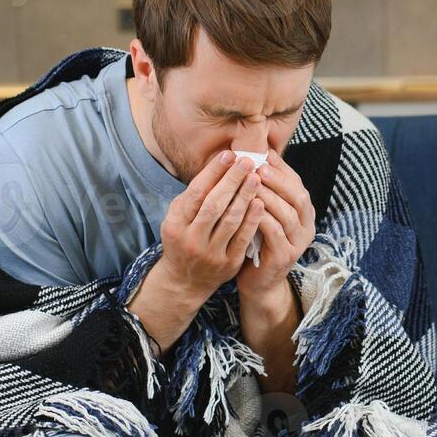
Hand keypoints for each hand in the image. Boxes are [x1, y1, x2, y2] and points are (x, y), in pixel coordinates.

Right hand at [157, 150, 265, 299]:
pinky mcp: (228, 263)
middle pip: (214, 205)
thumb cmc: (183, 241)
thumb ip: (192, 197)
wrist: (185, 281)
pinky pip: (242, 238)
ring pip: (230, 220)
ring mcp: (210, 253)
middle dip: (232, 180)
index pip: (196, 193)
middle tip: (247, 161)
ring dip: (245, 196)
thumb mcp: (177, 219)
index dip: (213, 172)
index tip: (228, 154)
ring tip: (256, 177)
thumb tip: (217, 166)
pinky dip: (252, 220)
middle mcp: (191, 239)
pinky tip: (260, 202)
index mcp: (176, 224)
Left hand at [236, 147, 315, 301]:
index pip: (298, 185)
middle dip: (279, 180)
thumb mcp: (265, 213)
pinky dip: (263, 218)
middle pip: (299, 198)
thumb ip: (266, 191)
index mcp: (304, 214)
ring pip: (288, 214)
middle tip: (259, 167)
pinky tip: (249, 208)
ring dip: (270, 197)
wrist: (259, 282)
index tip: (265, 155)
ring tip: (252, 184)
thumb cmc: (258, 242)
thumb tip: (260, 155)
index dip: (283, 170)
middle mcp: (306, 227)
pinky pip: (276, 233)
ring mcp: (298, 243)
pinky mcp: (285, 256)